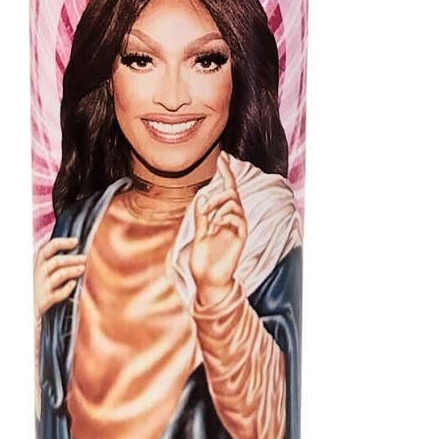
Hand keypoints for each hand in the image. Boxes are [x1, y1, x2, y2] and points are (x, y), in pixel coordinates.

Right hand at [33, 236, 84, 318]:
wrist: (23, 309)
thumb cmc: (33, 287)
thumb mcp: (36, 271)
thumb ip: (48, 261)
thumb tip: (69, 246)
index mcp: (35, 263)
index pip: (48, 248)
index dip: (63, 243)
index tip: (75, 241)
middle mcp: (37, 273)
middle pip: (56, 261)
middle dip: (72, 258)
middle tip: (83, 258)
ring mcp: (41, 287)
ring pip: (60, 275)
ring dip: (73, 270)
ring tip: (82, 268)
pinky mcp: (44, 301)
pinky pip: (58, 294)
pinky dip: (67, 288)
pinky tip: (73, 284)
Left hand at [190, 153, 247, 307]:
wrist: (208, 281)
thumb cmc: (203, 259)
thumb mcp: (198, 233)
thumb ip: (201, 216)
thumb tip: (202, 197)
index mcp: (223, 216)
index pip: (228, 190)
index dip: (226, 173)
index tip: (222, 157)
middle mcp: (233, 220)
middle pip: (232, 194)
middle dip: (217, 193)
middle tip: (204, 205)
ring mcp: (238, 228)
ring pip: (235, 203)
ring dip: (219, 204)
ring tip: (208, 216)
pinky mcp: (240, 238)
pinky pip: (238, 218)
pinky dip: (226, 216)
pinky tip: (216, 223)